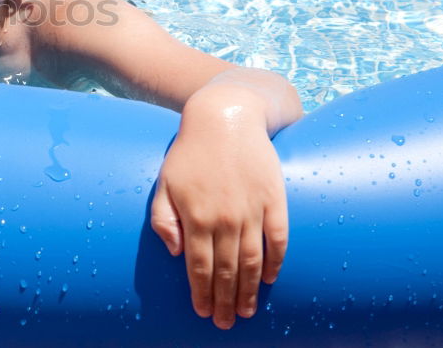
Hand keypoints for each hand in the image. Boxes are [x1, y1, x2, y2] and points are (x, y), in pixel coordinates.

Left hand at [150, 97, 287, 329]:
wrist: (225, 118)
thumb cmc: (189, 153)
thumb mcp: (164, 183)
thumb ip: (163, 219)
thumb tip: (174, 252)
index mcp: (195, 216)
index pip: (199, 267)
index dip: (202, 293)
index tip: (204, 312)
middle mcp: (225, 218)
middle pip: (227, 271)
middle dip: (226, 301)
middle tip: (227, 323)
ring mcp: (252, 210)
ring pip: (253, 262)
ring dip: (251, 290)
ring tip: (247, 311)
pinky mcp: (275, 199)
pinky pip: (279, 239)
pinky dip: (276, 261)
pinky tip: (271, 278)